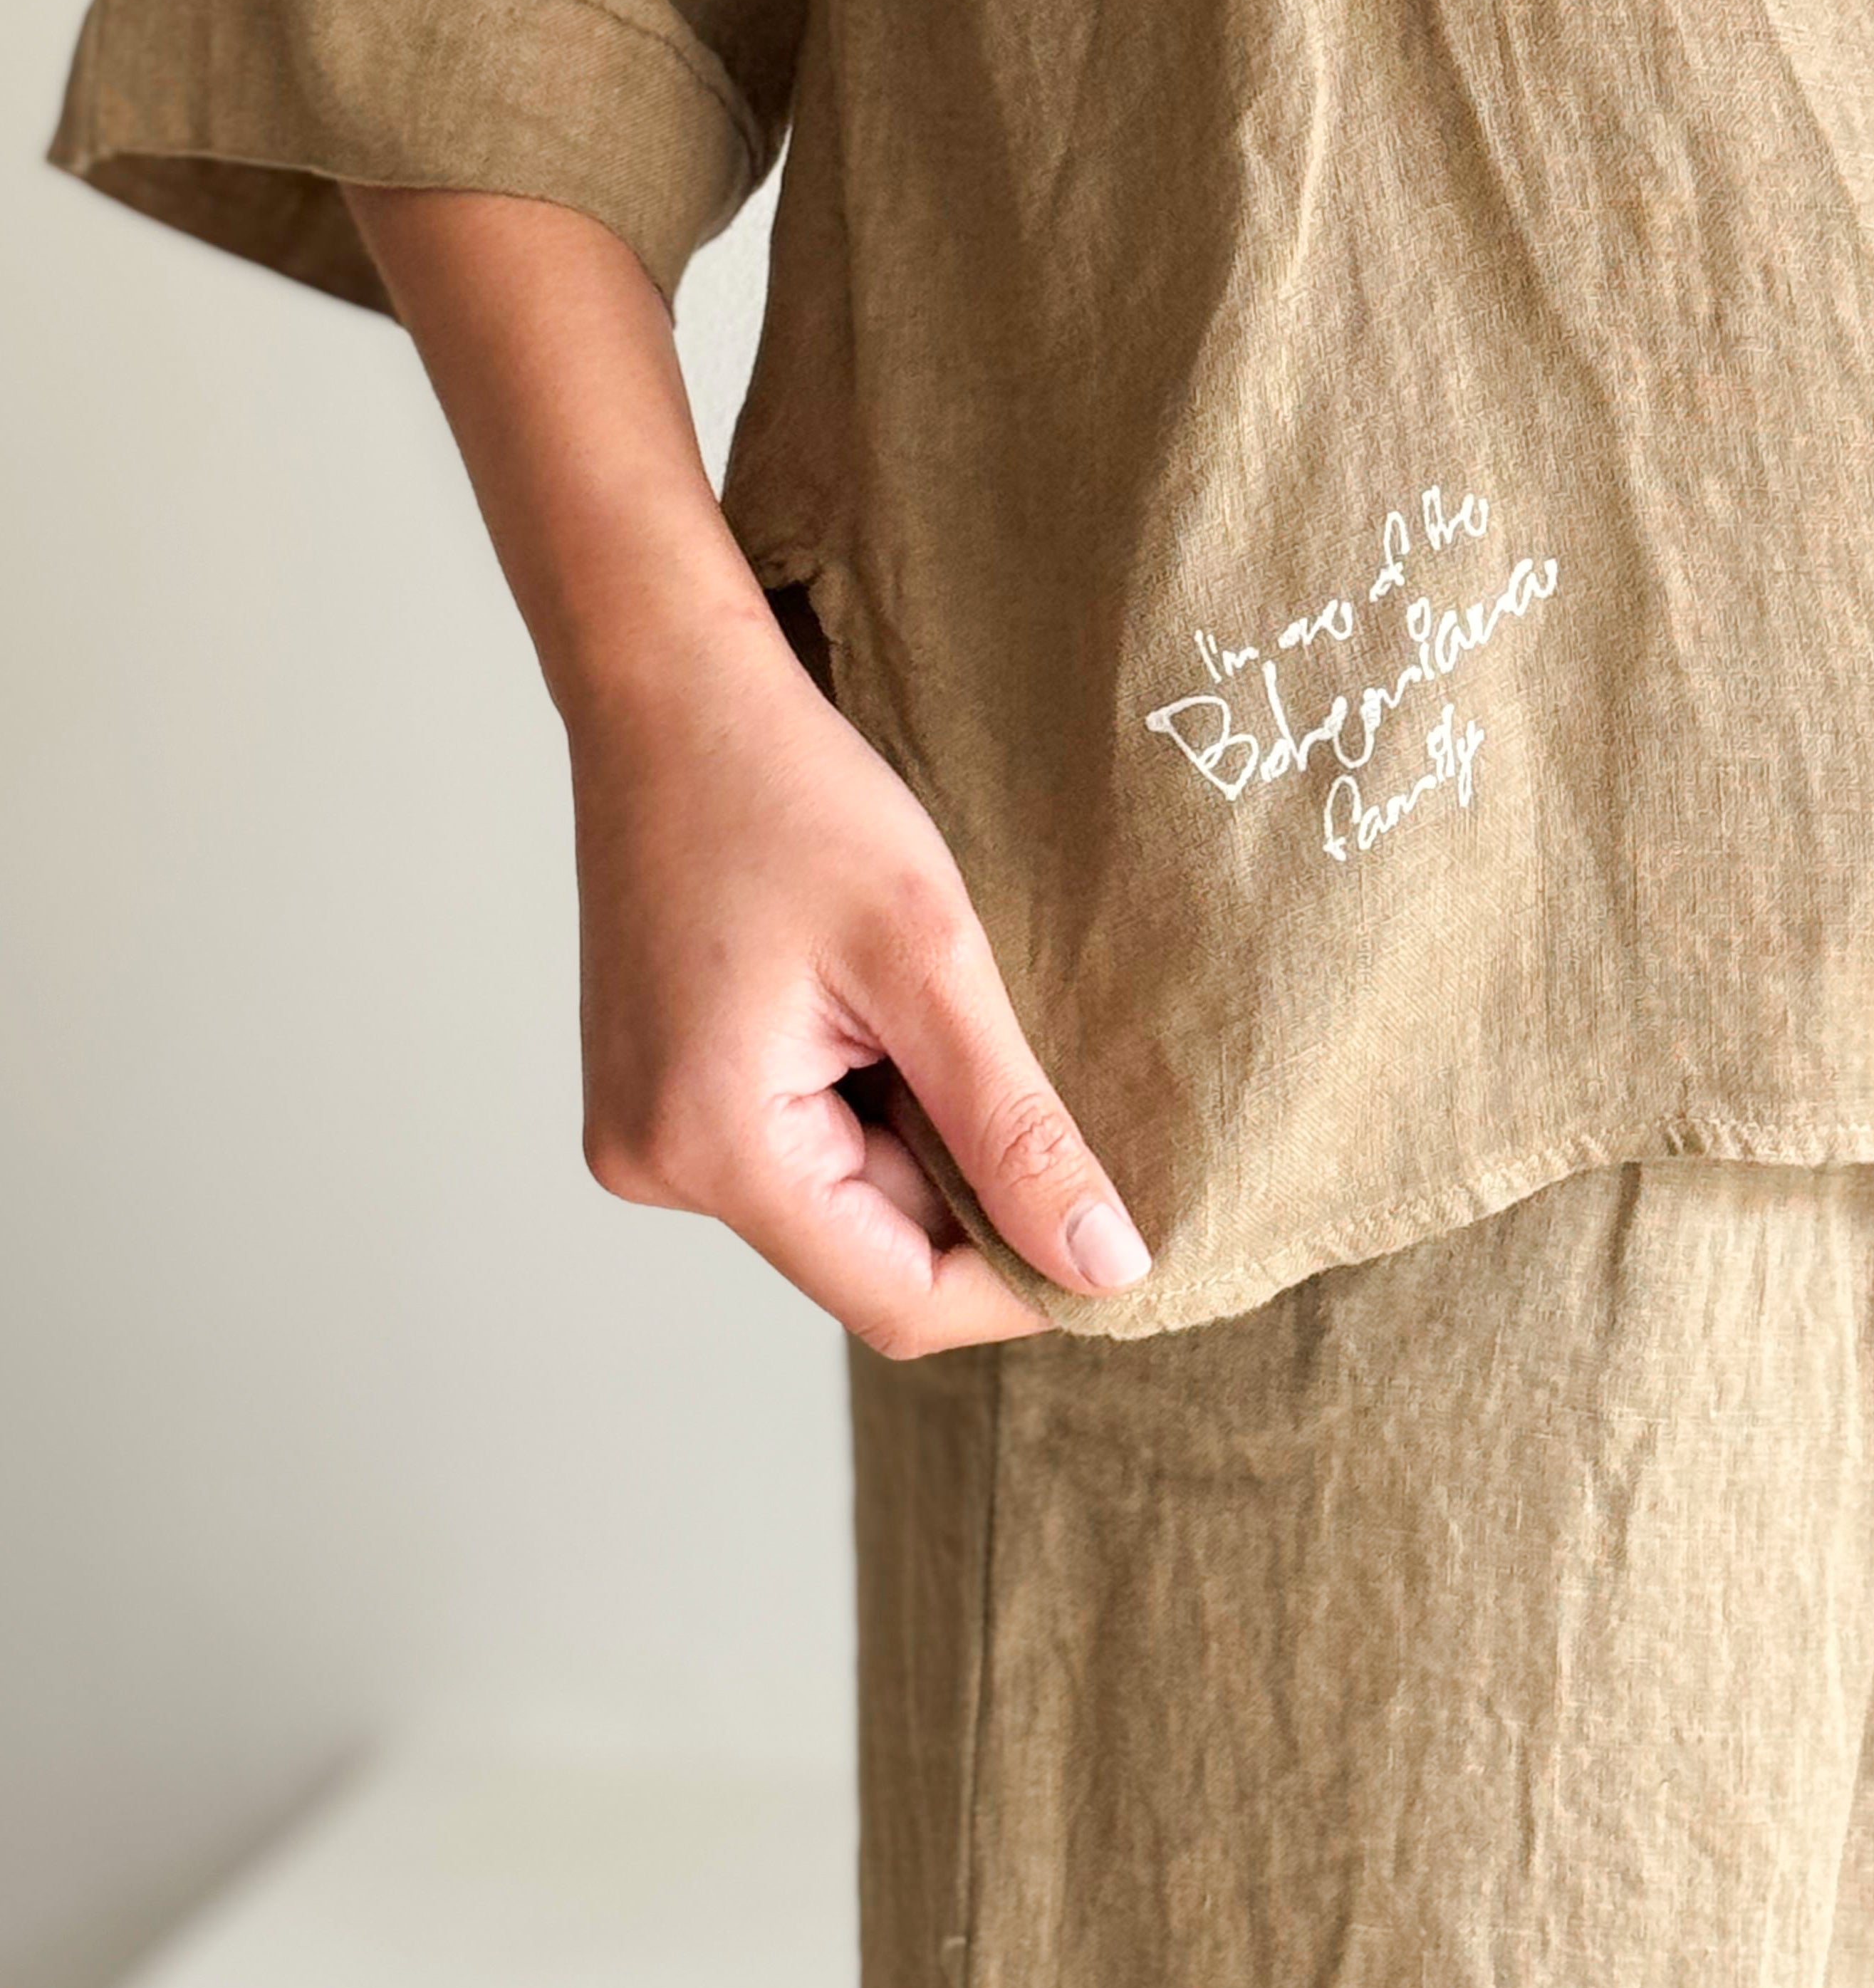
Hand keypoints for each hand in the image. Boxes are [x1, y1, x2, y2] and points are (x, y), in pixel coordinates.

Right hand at [570, 605, 1151, 1355]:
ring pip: (838, 1193)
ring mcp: (646, 1128)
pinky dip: (862, 1091)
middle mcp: (655, 1162)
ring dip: (912, 1123)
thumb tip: (1107, 1269)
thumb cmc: (787, 792)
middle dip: (964, 1176)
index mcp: (709, 1145)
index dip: (1019, 1278)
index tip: (1113, 1222)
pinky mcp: (659, 1088)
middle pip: (868, 1246)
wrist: (670, 689)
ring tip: (918, 998)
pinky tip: (867, 996)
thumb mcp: (930, 959)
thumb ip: (1016, 1130)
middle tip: (1012, 1047)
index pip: (897, 1298)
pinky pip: (793, 1140)